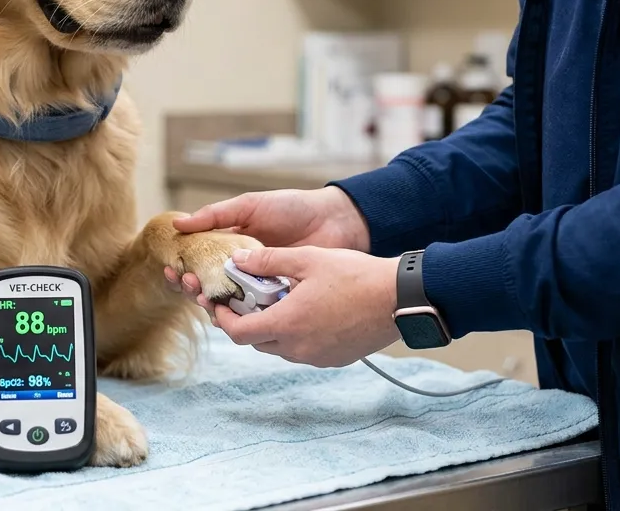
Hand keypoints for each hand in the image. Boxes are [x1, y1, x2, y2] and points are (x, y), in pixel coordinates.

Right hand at [164, 187, 368, 299]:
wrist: (335, 221)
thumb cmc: (292, 208)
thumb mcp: (250, 205)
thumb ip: (216, 215)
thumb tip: (177, 224)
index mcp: (230, 245)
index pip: (198, 261)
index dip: (182, 268)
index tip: (173, 271)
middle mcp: (242, 268)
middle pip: (209, 285)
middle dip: (194, 288)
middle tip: (190, 285)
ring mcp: (259, 285)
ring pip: (229, 302)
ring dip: (213, 303)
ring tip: (207, 299)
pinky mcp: (278, 299)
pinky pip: (257, 312)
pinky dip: (242, 316)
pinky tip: (232, 314)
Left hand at [207, 247, 399, 367]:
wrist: (399, 299)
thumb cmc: (355, 276)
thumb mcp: (307, 259)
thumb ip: (268, 261)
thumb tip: (238, 260)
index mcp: (286, 324)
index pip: (238, 333)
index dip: (223, 319)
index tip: (219, 305)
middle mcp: (297, 348)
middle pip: (256, 341)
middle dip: (247, 321)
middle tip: (250, 298)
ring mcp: (316, 357)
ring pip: (279, 347)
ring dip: (273, 328)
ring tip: (282, 301)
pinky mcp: (333, 360)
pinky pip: (303, 351)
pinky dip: (296, 335)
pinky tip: (308, 312)